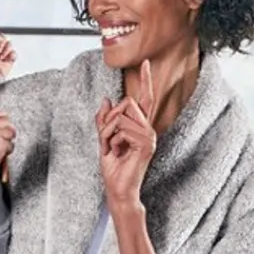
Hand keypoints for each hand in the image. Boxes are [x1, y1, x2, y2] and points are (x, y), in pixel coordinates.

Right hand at [0, 108, 15, 167]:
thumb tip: (1, 130)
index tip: (4, 116)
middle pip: (5, 121)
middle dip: (10, 129)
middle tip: (9, 136)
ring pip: (10, 132)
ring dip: (9, 141)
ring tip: (2, 149)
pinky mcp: (2, 142)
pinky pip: (10, 145)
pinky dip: (8, 150)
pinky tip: (1, 154)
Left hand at [96, 58, 156, 209]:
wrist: (118, 190)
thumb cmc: (114, 170)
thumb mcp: (104, 140)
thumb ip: (104, 121)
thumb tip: (106, 99)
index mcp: (140, 128)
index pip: (145, 99)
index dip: (145, 81)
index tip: (145, 62)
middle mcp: (148, 130)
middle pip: (127, 102)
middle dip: (110, 118)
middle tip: (108, 140)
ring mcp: (149, 136)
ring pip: (121, 115)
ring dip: (108, 132)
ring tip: (112, 149)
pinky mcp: (146, 144)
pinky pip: (122, 128)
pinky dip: (111, 139)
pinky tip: (116, 153)